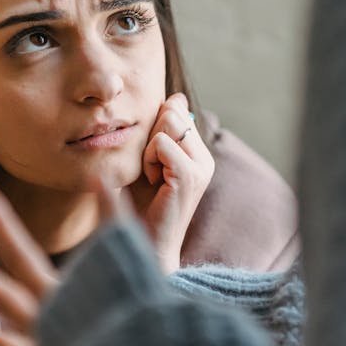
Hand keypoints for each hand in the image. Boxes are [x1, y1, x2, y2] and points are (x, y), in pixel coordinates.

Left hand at [135, 93, 214, 272]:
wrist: (144, 246)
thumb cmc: (140, 209)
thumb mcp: (147, 162)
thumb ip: (159, 132)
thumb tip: (175, 99)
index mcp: (198, 153)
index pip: (178, 110)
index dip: (156, 124)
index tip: (150, 157)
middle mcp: (204, 158)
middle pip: (173, 112)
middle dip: (150, 134)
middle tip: (149, 170)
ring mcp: (201, 167)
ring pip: (169, 122)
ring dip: (149, 147)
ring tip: (151, 176)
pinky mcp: (190, 176)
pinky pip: (163, 143)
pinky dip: (149, 159)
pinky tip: (152, 181)